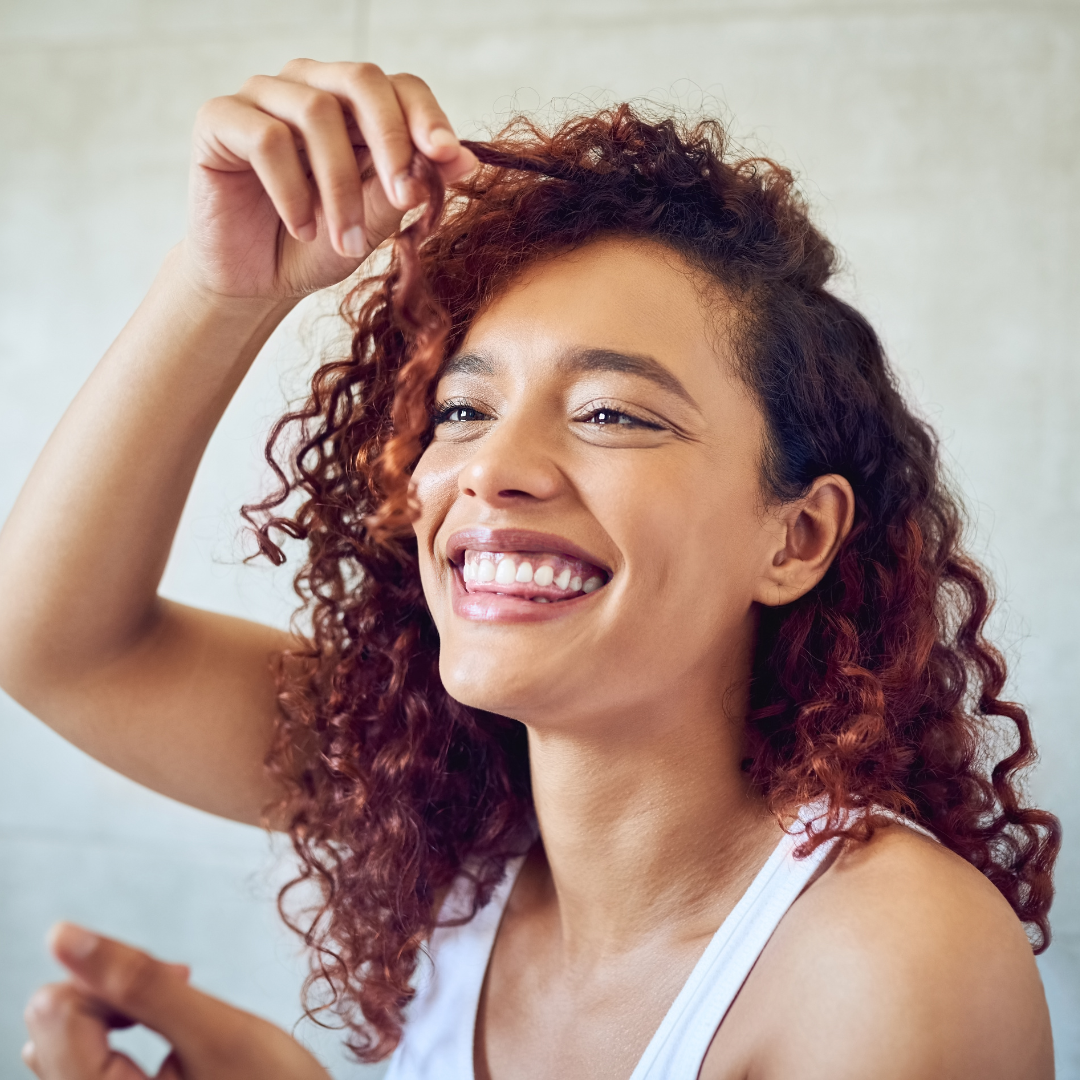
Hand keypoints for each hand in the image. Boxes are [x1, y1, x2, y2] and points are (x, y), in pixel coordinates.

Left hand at [23, 923, 330, 1079]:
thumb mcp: (218, 1034)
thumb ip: (140, 983)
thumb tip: (62, 935)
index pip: (55, 1010)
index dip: (115, 976)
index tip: (183, 975)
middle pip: (53, 1026)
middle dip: (116, 995)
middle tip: (184, 993)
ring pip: (65, 1047)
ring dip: (117, 1018)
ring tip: (177, 1027)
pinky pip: (84, 1069)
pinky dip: (119, 1044)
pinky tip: (167, 1050)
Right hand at [181, 59, 476, 301]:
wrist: (255, 281)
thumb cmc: (315, 248)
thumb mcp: (374, 224)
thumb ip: (410, 187)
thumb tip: (465, 160)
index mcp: (354, 107)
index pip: (400, 87)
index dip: (427, 116)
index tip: (446, 157)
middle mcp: (309, 87)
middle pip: (362, 80)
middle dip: (392, 141)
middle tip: (404, 198)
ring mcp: (262, 97)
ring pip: (317, 113)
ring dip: (341, 188)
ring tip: (347, 242)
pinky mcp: (219, 118)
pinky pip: (267, 139)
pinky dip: (292, 192)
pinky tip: (302, 228)